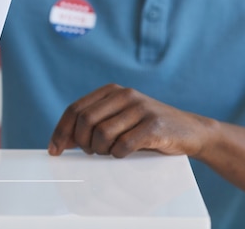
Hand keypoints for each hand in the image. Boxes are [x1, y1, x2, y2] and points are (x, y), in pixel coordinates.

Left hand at [48, 83, 214, 157]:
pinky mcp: (154, 126)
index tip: (55, 150)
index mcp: (112, 90)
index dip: (61, 131)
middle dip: (81, 142)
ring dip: (100, 150)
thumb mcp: (120, 118)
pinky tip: (123, 154)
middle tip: (90, 152)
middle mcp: (124, 95)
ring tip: (108, 152)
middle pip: (85, 121)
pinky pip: (123, 145)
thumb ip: (94, 122)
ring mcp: (140, 108)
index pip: (75, 109)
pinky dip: (118, 154)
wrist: (190, 130)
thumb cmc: (148, 127)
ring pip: (102, 134)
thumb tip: (63, 140)